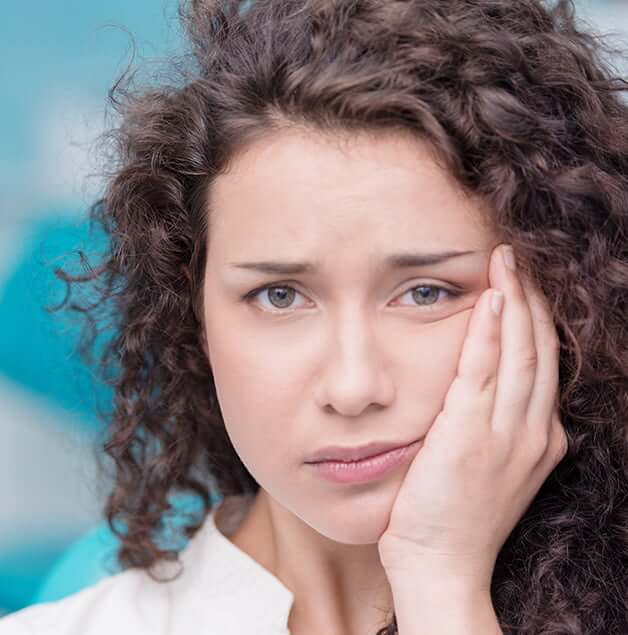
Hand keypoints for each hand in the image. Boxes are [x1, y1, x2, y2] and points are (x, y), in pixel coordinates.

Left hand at [378, 243, 567, 590]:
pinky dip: (489, 332)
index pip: (544, 363)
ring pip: (519, 352)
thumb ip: (494, 425)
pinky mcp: (470, 435)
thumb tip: (482, 386)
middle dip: (531, 298)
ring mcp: (506, 434)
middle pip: (539, 349)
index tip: (523, 285)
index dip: (537, 319)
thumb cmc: (457, 515)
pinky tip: (489, 299)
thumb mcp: (490, 466)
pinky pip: (483, 370)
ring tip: (506, 262)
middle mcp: (533, 431)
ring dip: (514, 301)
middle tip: (517, 258)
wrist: (441, 564)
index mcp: (540, 438)